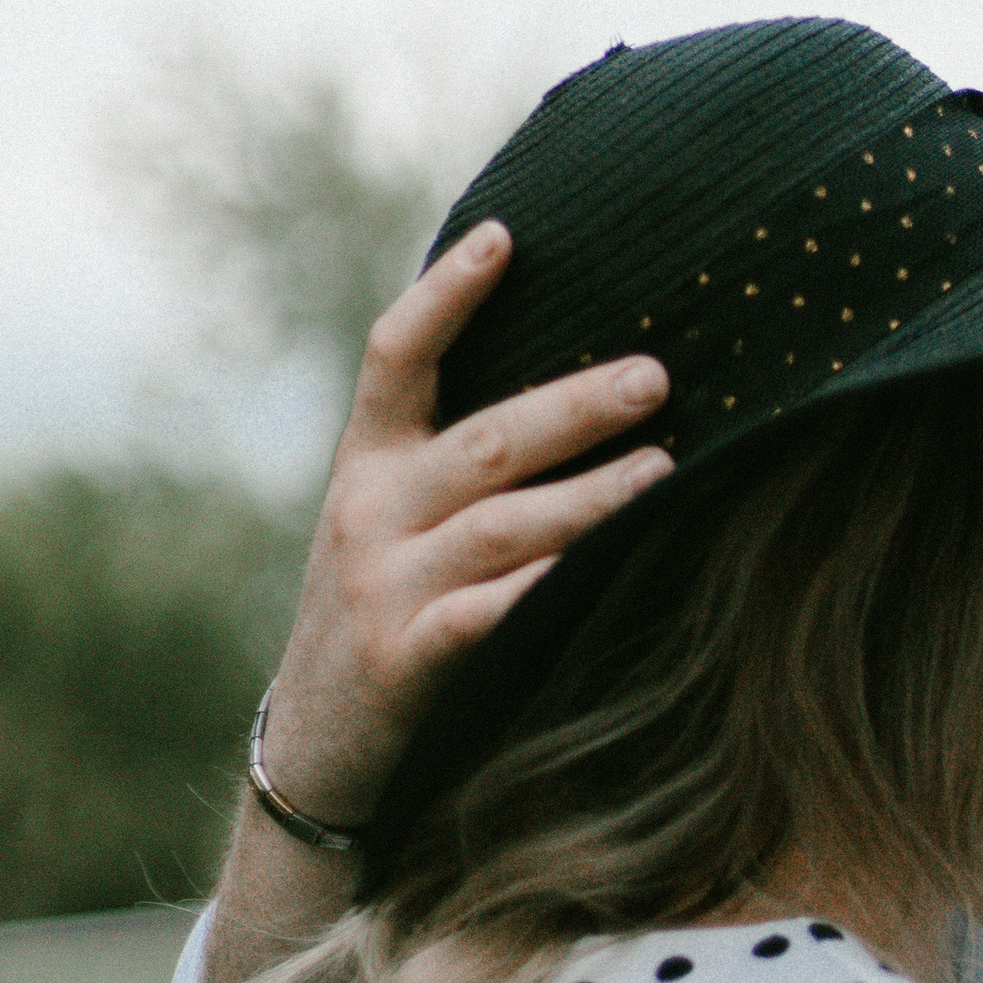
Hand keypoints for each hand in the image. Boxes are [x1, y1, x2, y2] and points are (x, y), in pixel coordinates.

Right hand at [255, 222, 673, 831]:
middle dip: (574, 406)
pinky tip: (605, 570)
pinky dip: (544, 590)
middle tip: (656, 376)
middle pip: (483, 440)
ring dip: (589, 498)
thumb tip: (583, 378)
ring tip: (667, 471)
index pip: (395, 355)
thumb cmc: (391, 609)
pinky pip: (484, 617)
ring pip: (499, 526)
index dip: (447, 293)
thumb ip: (461, 455)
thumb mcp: (397, 519)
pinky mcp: (403, 661)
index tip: (506, 234)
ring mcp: (383, 587)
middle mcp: (369, 511)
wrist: (315, 748)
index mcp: (371, 462)